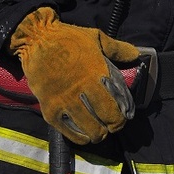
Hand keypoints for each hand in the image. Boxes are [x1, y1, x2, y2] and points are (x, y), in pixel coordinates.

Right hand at [9, 7, 139, 143]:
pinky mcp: (49, 107)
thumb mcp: (96, 37)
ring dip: (97, 133)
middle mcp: (81, 89)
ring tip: (100, 133)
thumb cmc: (68, 38)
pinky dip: (78, 137)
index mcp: (95, 73)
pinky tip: (84, 137)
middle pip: (104, 117)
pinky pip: (66, 129)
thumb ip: (117, 48)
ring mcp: (64, 100)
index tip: (125, 117)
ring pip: (87, 127)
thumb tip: (136, 55)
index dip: (122, 115)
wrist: (36, 40)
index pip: (115, 102)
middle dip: (113, 125)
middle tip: (113, 126)